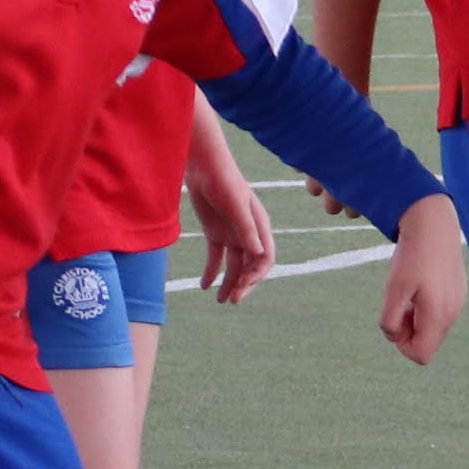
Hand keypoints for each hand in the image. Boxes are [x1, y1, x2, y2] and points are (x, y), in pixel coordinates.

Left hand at [188, 158, 276, 304]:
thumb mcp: (236, 206)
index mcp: (260, 227)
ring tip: (221, 300)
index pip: (265, 258)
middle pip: (250, 266)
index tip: (242, 284)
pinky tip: (204, 286)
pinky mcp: (215, 233)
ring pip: (233, 266)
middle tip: (233, 300)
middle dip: (243, 284)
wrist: (204, 167)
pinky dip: (211, 272)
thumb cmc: (224, 181)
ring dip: (229, 283)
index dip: (256, 274)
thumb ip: (247, 229)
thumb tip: (259, 255)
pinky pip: (215, 258)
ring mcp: (232, 234)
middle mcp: (249, 234)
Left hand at [378, 198, 468, 364]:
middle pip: (427, 343)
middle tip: (399, 304)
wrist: (435, 224)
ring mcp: (458, 304)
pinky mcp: (459, 293)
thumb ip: (390, 319)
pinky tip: (420, 285)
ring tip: (409, 293)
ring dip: (416, 319)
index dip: (402, 345)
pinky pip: (440, 313)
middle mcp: (452, 314)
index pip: (421, 355)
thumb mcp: (394, 288)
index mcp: (437, 315)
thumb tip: (393, 335)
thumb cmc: (412, 255)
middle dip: (408, 331)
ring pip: (433, 328)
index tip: (394, 320)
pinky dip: (426, 308)